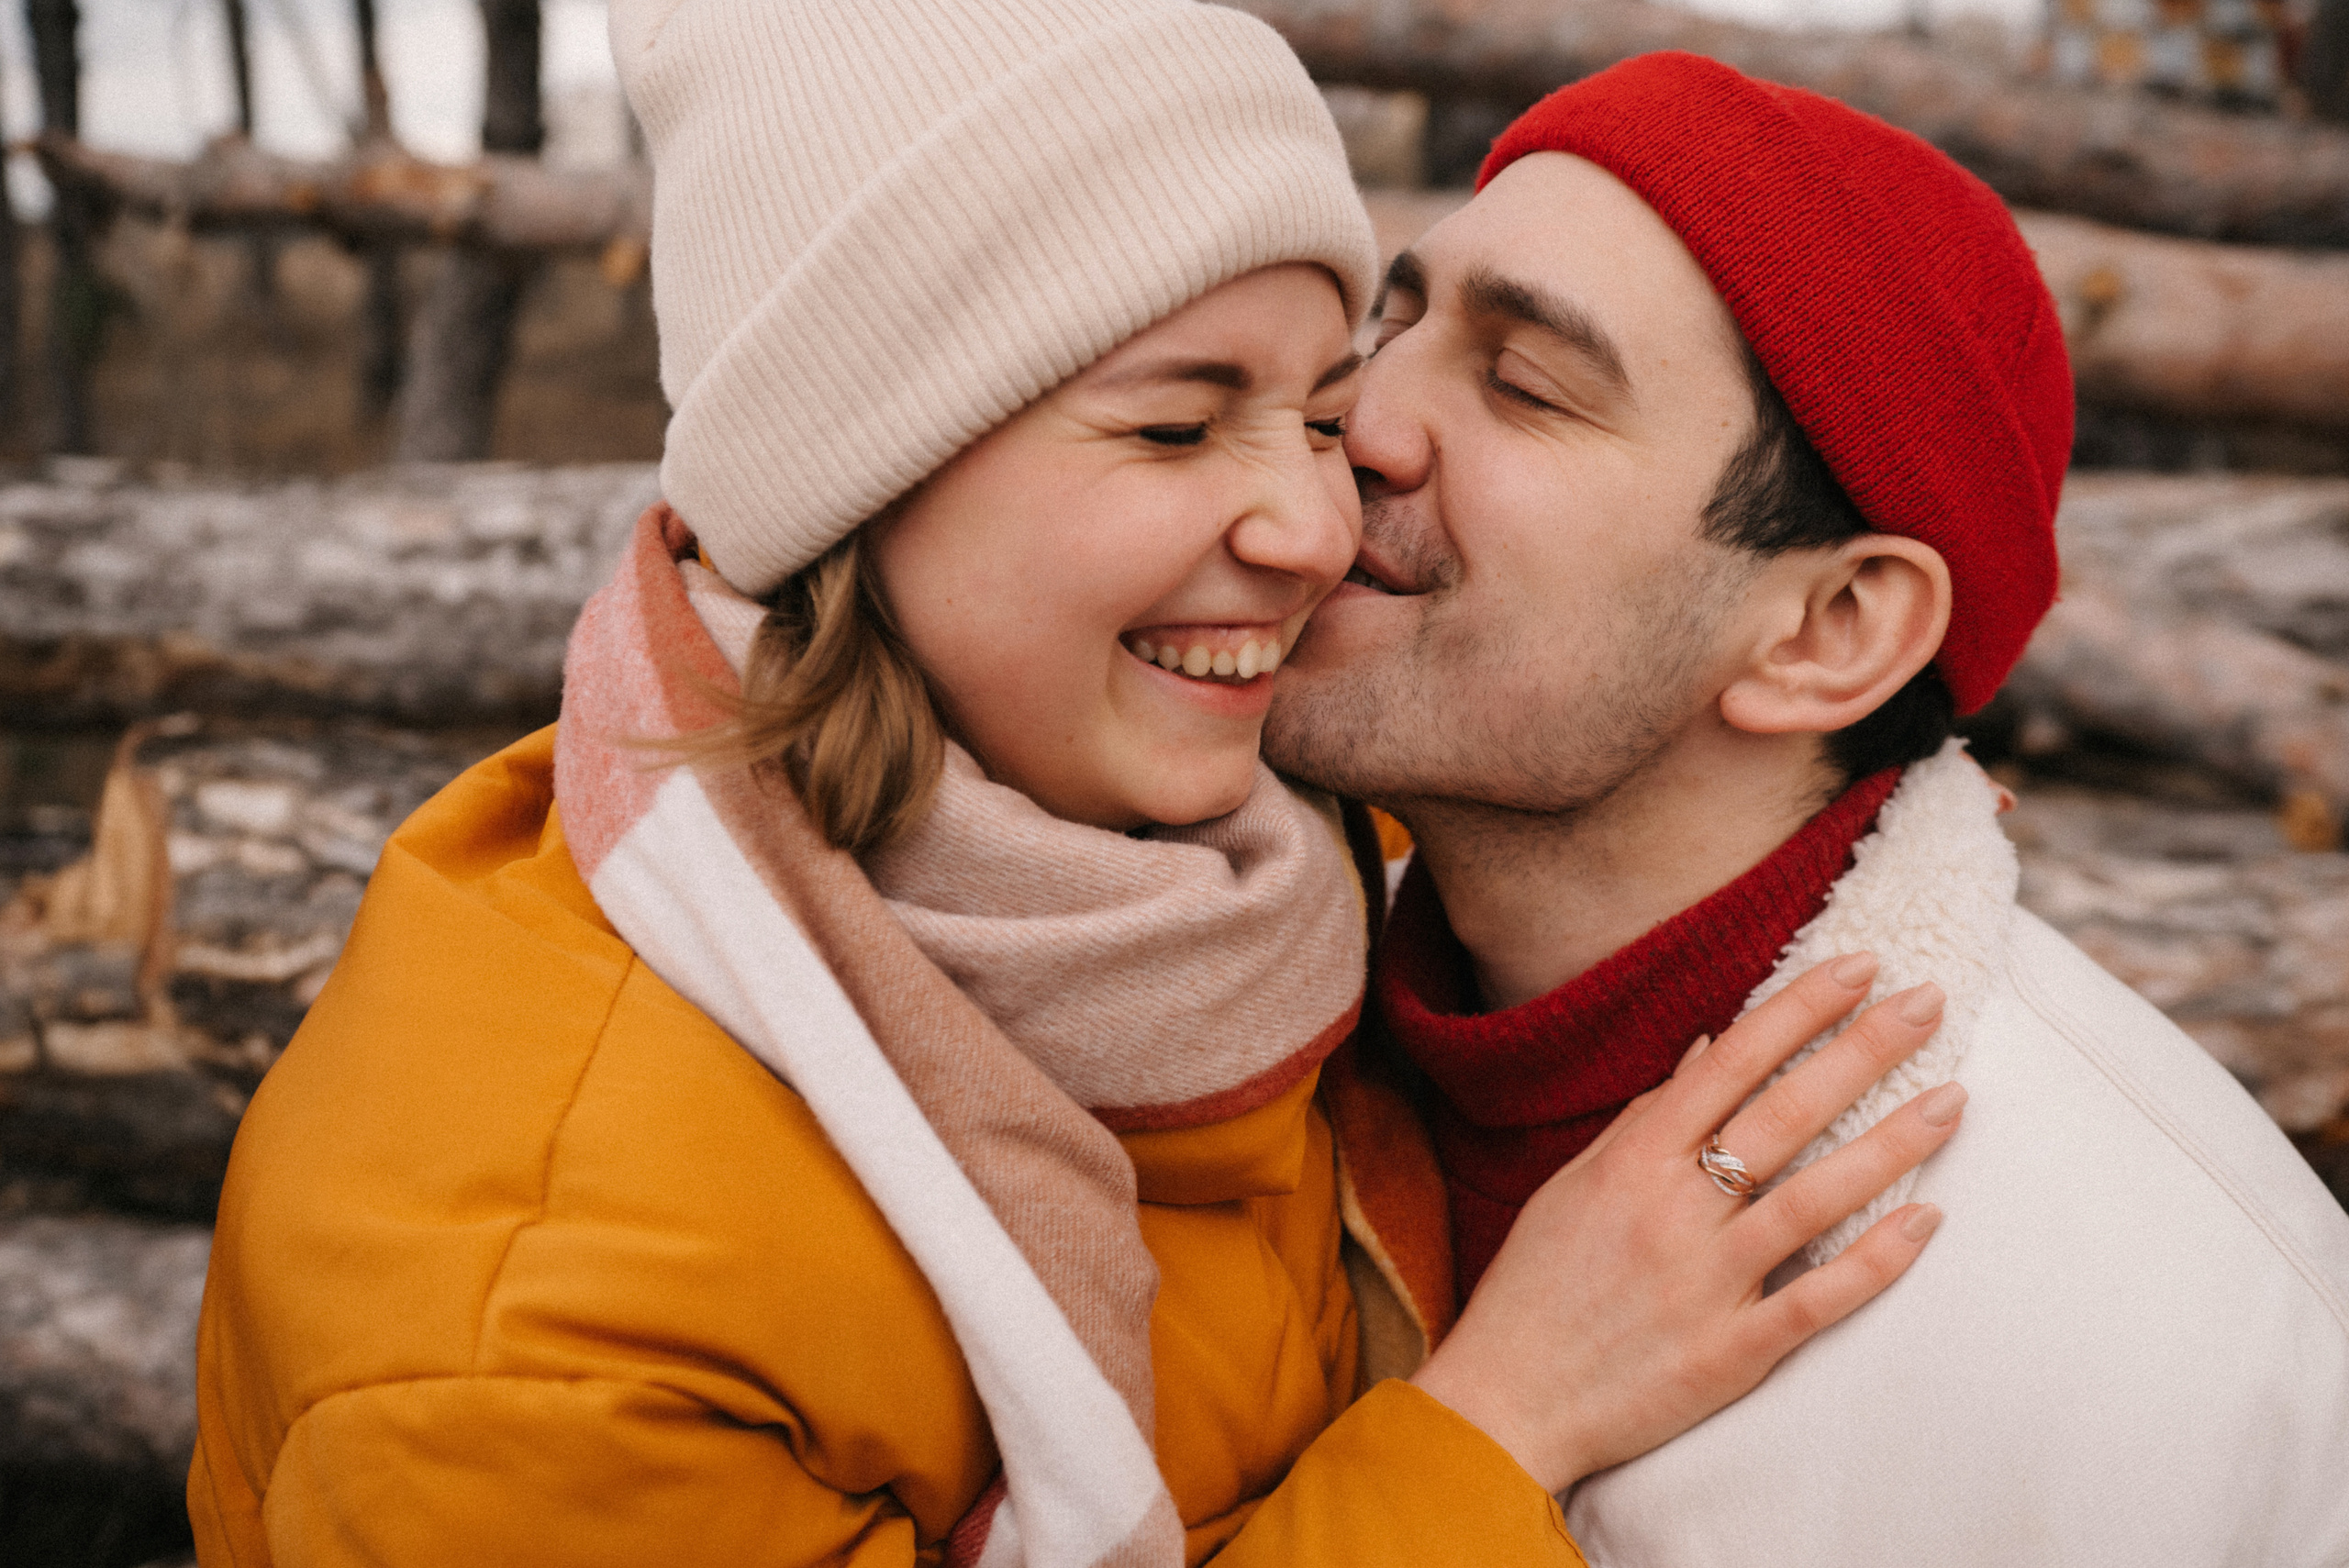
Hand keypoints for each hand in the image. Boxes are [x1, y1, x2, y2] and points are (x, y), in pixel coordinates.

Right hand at [1409, 952, 1963, 1494]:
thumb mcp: (1574, 1185)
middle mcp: (1673, 1211)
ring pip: (1815, 1199)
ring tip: (1953, 1098)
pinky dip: (1876, 1260)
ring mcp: (1706, 1282)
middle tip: (1930, 1001)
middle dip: (1863, 1050)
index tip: (1859, 965)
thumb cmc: (1536, 1286)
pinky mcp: (1731, 1352)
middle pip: (1785, 1114)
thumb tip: (1708, 1049)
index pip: (1731, 1062)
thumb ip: (1645, 1118)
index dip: (1799, 1010)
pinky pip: (1817, 1299)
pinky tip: (1929, 1219)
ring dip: (1890, 1144)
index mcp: (1632, 1161)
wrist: (1506, 1401)